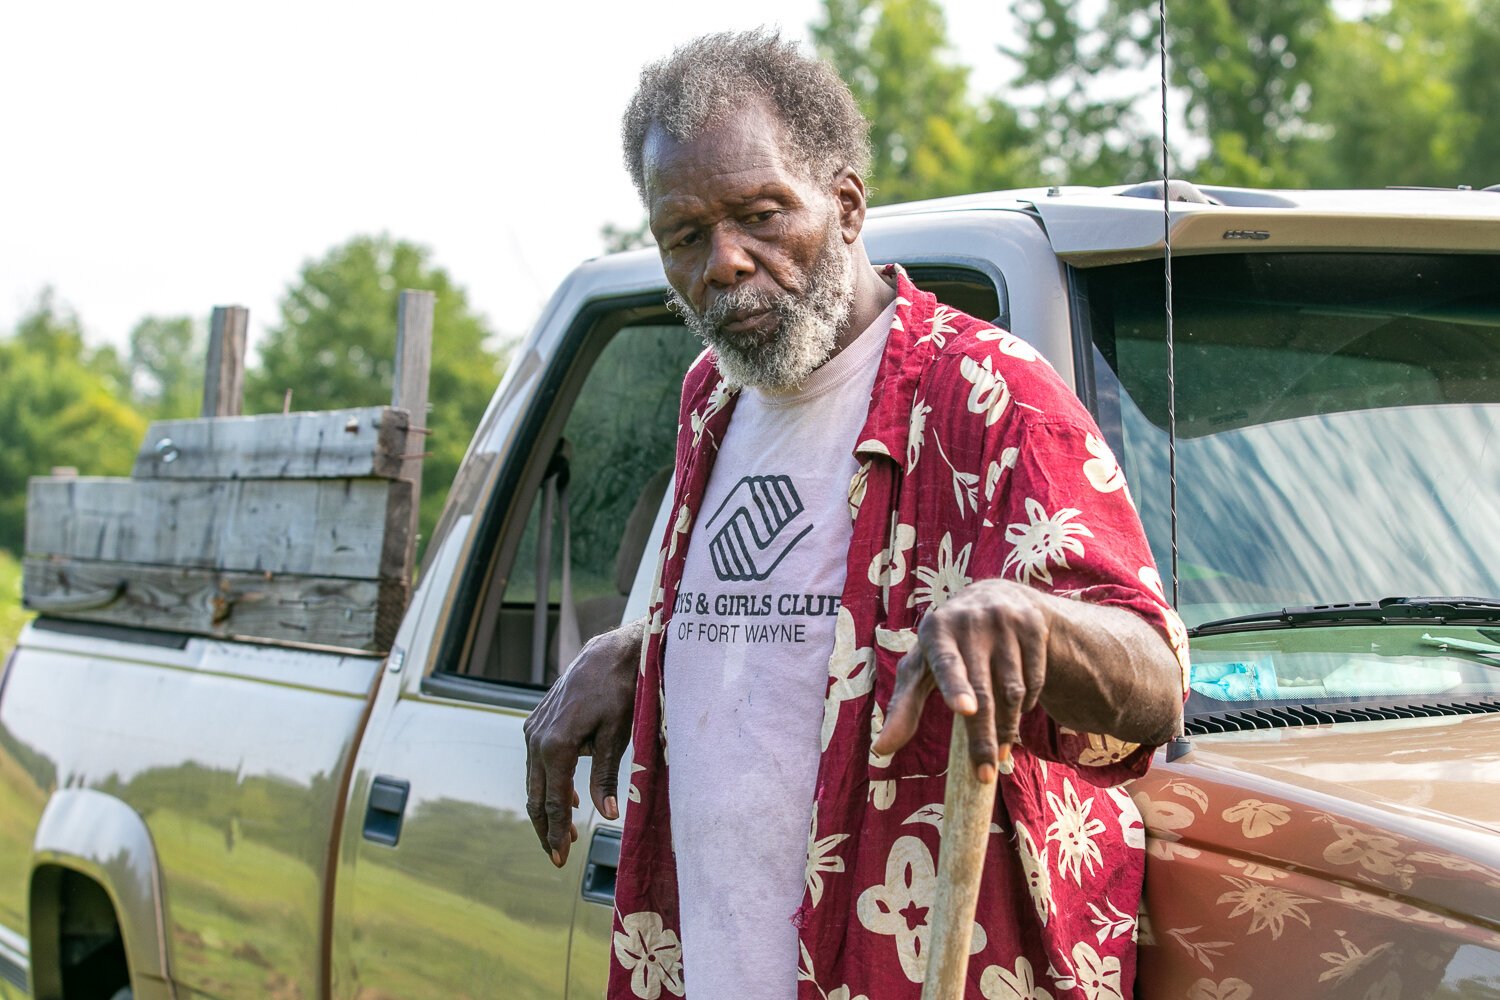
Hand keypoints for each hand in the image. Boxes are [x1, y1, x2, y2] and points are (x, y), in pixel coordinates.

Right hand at [524, 618, 642, 866]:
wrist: (610, 652)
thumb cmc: (621, 691)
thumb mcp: (618, 736)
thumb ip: (605, 776)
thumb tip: (605, 814)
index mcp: (555, 745)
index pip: (553, 801)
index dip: (557, 832)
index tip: (561, 858)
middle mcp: (536, 738)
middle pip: (536, 795)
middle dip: (546, 828)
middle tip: (557, 857)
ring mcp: (533, 728)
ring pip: (534, 779)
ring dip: (547, 807)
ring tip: (564, 834)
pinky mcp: (538, 721)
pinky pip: (537, 761)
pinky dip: (548, 783)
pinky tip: (564, 797)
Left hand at [871, 580, 1050, 782]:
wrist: (996, 597)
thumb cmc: (947, 645)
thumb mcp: (921, 668)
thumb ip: (903, 707)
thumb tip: (880, 750)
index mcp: (936, 630)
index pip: (946, 663)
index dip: (955, 686)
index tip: (965, 710)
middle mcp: (970, 621)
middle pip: (983, 691)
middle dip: (983, 737)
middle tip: (984, 775)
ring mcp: (1005, 621)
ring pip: (1013, 691)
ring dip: (1008, 727)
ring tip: (999, 751)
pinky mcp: (1033, 625)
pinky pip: (1034, 680)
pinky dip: (1026, 704)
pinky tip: (1016, 710)